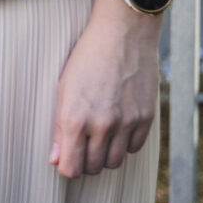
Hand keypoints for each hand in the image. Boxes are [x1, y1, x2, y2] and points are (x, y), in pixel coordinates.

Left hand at [50, 0, 162, 177]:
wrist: (123, 34)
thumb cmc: (87, 58)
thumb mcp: (64, 88)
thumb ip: (59, 128)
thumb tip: (56, 159)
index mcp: (75, 118)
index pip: (71, 168)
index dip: (67, 167)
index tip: (67, 159)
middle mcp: (101, 125)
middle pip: (92, 167)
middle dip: (85, 162)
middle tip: (82, 146)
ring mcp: (126, 123)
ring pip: (114, 162)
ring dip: (105, 156)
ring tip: (99, 138)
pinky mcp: (146, 118)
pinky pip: (134, 148)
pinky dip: (125, 144)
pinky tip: (118, 127)